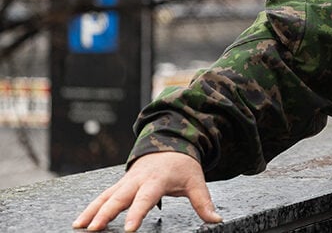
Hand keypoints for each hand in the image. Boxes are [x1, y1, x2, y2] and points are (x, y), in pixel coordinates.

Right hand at [73, 152, 222, 230]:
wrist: (169, 142)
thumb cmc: (182, 165)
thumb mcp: (196, 181)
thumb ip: (203, 202)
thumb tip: (217, 220)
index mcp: (157, 180)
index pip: (146, 198)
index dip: (137, 213)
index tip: (129, 229)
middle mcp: (138, 180)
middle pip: (119, 197)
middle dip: (106, 213)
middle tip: (94, 229)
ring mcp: (126, 181)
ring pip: (106, 196)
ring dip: (92, 211)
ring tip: (80, 227)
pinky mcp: (119, 184)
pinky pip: (103, 196)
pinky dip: (91, 207)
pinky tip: (80, 222)